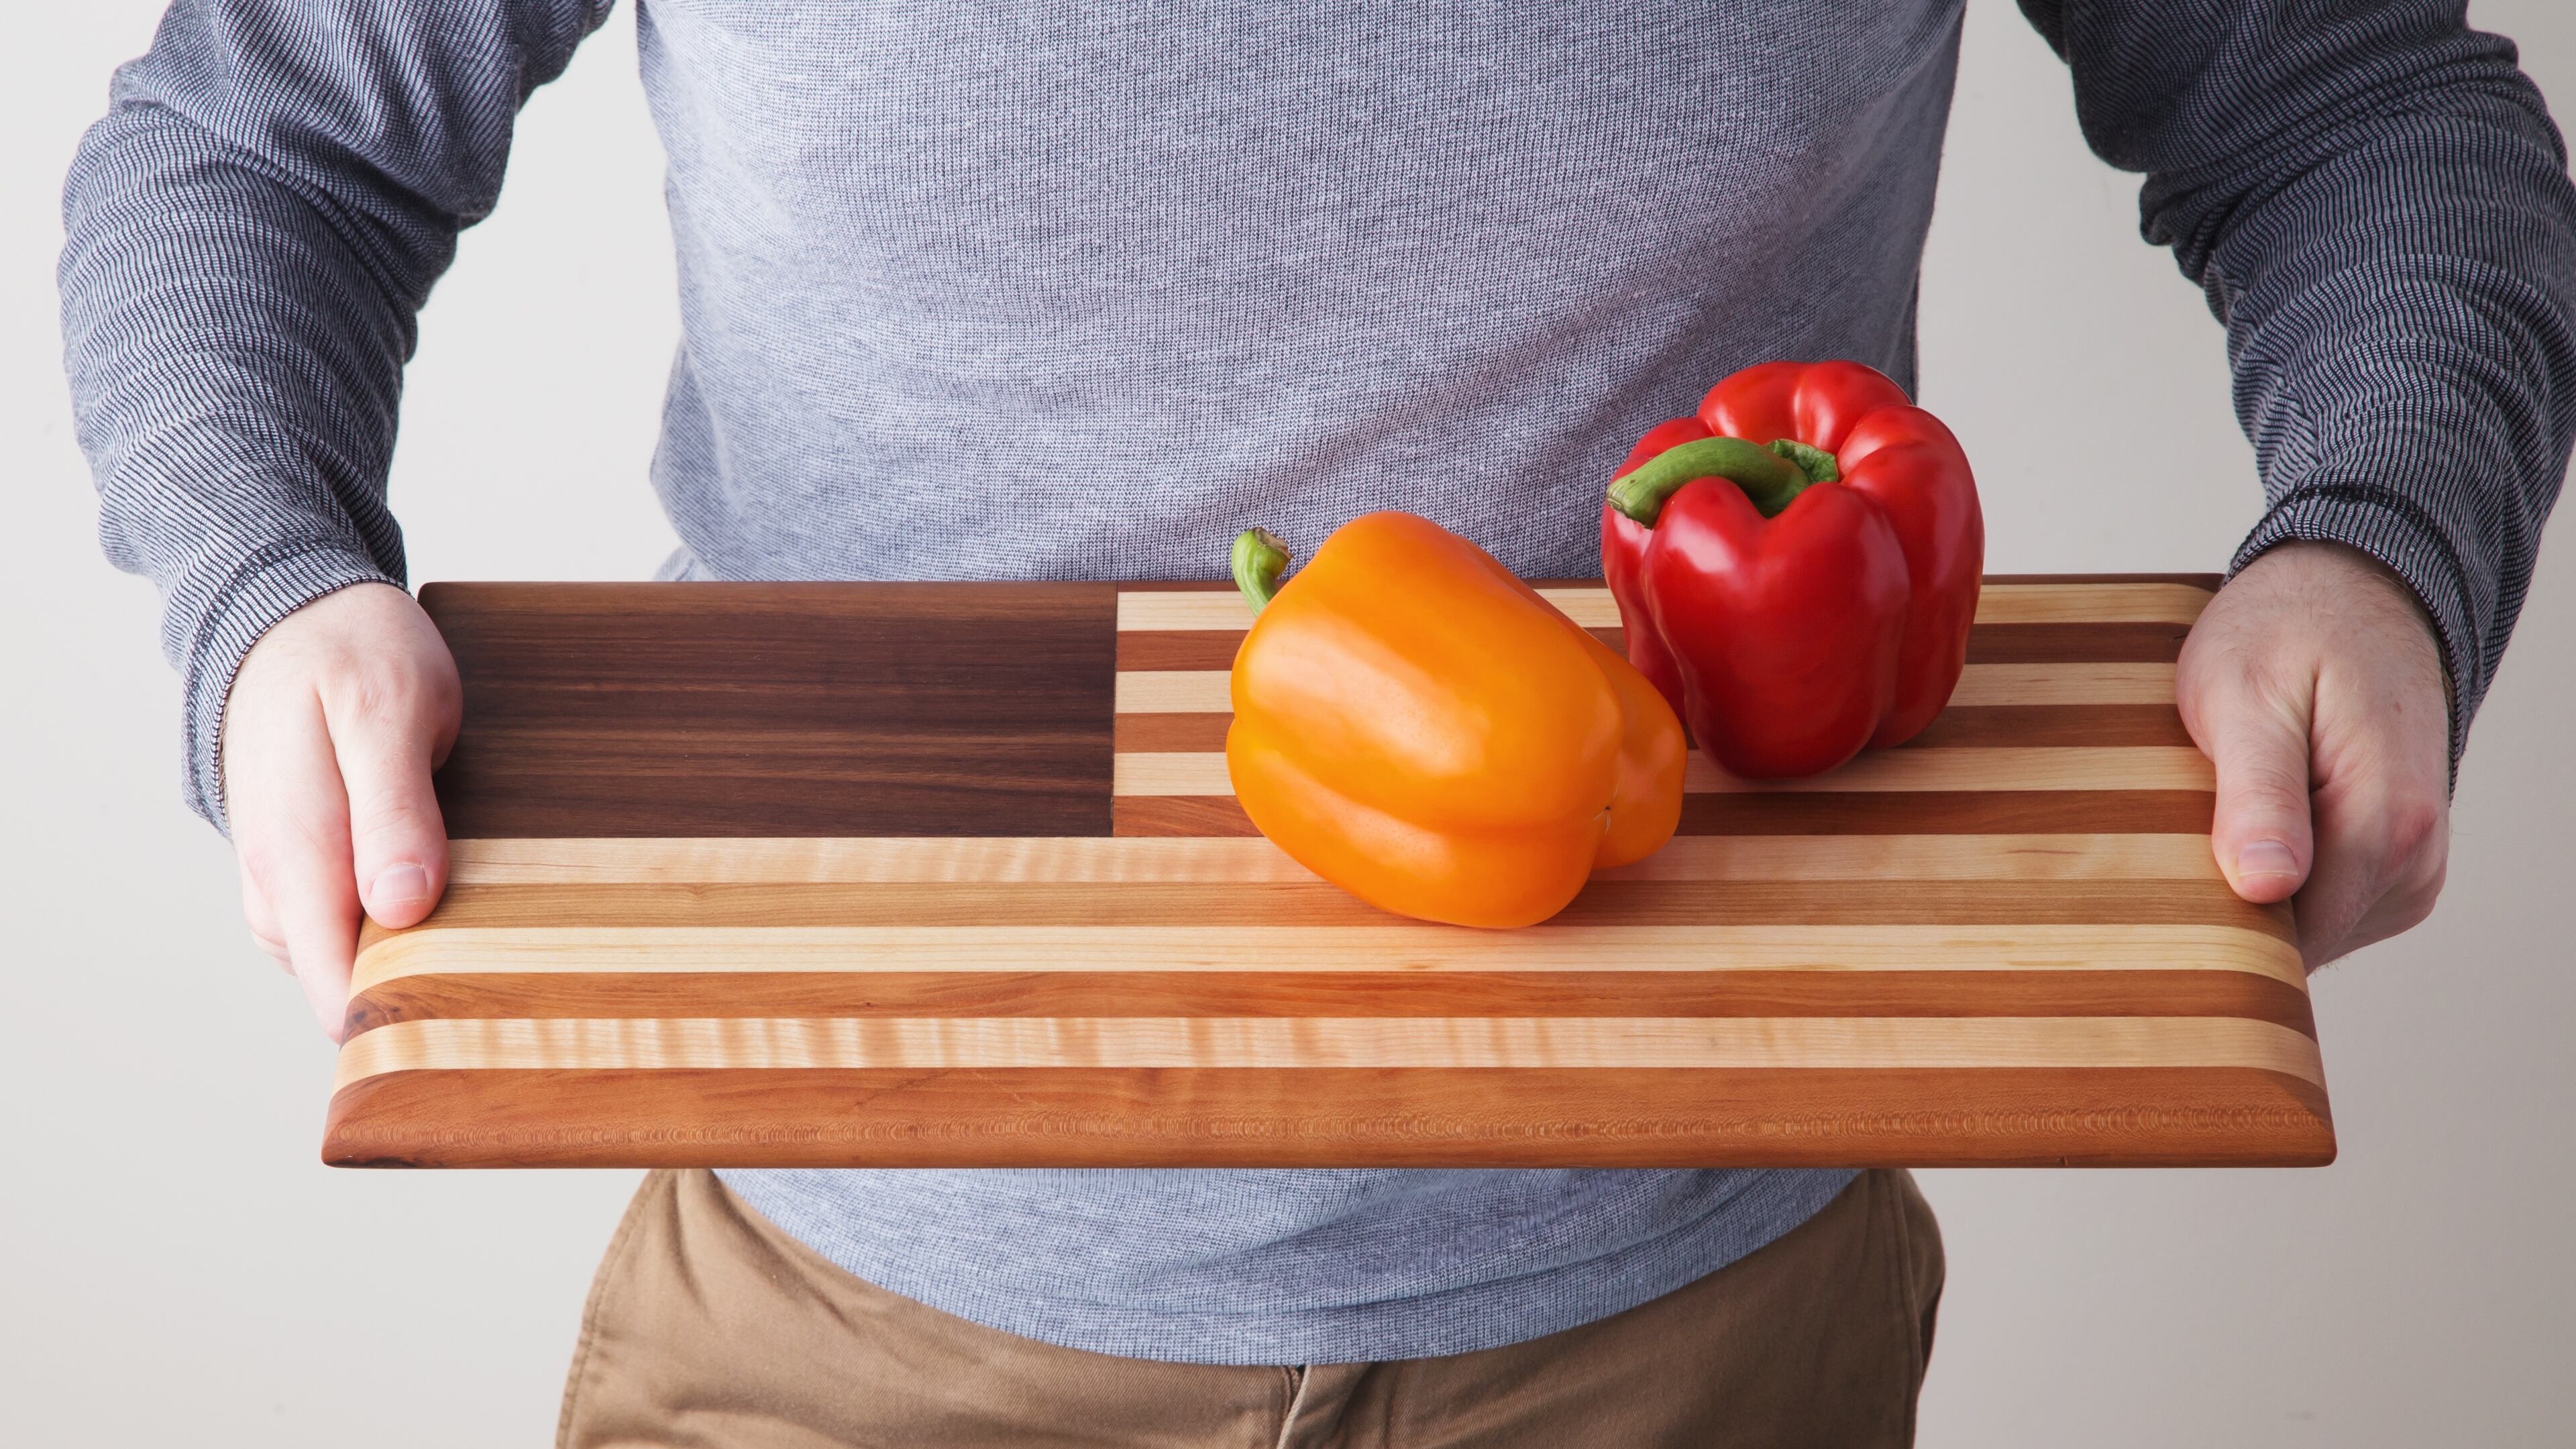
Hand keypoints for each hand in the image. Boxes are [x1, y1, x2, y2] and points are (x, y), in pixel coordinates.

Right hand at [220, 583, 461, 1038]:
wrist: (296, 611)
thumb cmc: (349, 654)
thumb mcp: (386, 712)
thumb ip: (393, 811)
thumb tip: (401, 909)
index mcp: (294, 857)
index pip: (339, 990)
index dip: (408, 1017)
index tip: (487, 1013)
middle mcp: (278, 885)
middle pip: (352, 989)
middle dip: (426, 993)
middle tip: (518, 971)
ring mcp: (288, 880)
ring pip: (357, 962)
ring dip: (421, 958)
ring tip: (500, 929)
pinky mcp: (307, 868)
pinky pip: (356, 925)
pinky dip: (405, 924)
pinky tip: (457, 896)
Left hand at [2175, 541, 2451, 969]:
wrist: (2353, 588)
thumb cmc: (2289, 630)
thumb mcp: (2246, 699)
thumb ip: (2258, 796)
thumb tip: (2266, 886)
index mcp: (2387, 822)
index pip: (2298, 939)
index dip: (2223, 928)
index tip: (2164, 893)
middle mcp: (2417, 856)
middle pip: (2307, 941)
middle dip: (2237, 910)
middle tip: (2183, 835)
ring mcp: (2413, 862)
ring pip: (2316, 928)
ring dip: (2259, 890)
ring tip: (2222, 811)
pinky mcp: (2396, 859)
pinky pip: (2331, 901)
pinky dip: (2285, 875)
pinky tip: (2254, 821)